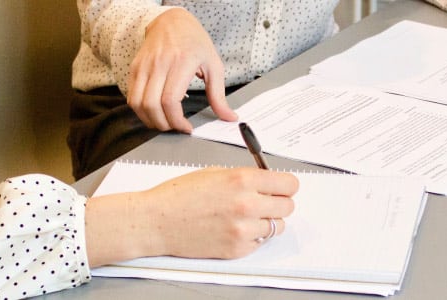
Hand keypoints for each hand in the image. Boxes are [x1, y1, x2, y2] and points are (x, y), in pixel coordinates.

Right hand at [85, 167, 298, 266]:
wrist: (156, 221)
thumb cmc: (179, 195)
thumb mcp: (215, 173)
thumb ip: (245, 177)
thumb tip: (267, 182)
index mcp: (242, 180)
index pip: (289, 184)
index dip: (285, 185)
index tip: (281, 187)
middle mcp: (247, 204)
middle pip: (288, 206)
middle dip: (278, 203)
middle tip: (264, 202)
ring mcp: (243, 229)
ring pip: (277, 226)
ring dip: (266, 221)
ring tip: (246, 217)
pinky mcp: (237, 249)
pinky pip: (260, 242)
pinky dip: (252, 236)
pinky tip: (234, 228)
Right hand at [127, 8, 237, 132]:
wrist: (171, 21)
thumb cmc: (194, 42)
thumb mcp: (213, 65)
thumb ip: (219, 95)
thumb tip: (229, 117)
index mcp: (181, 62)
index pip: (170, 100)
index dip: (176, 121)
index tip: (186, 127)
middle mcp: (159, 64)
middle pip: (151, 105)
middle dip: (163, 124)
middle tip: (175, 127)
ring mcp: (144, 66)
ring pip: (137, 103)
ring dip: (150, 120)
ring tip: (164, 122)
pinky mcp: (135, 68)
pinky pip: (131, 96)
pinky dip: (141, 110)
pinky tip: (154, 111)